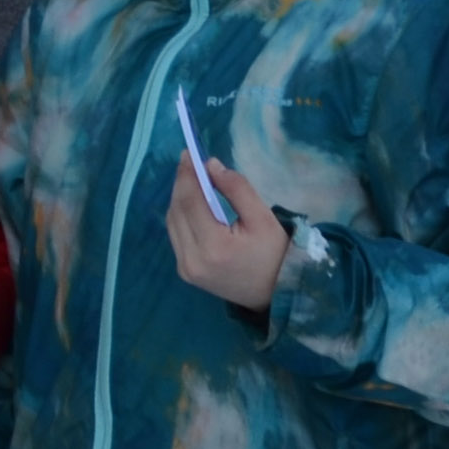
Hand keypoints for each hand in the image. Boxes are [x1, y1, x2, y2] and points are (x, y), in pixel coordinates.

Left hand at [166, 150, 286, 308]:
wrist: (275, 294)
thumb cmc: (275, 254)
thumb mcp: (263, 218)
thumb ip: (237, 189)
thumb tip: (211, 166)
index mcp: (214, 247)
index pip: (191, 202)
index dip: (187, 175)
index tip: (188, 153)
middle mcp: (192, 259)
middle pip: (177, 211)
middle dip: (182, 183)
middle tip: (188, 161)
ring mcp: (185, 268)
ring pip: (172, 222)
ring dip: (179, 197)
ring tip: (191, 178)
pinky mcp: (184, 272)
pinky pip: (176, 235)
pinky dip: (181, 214)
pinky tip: (192, 202)